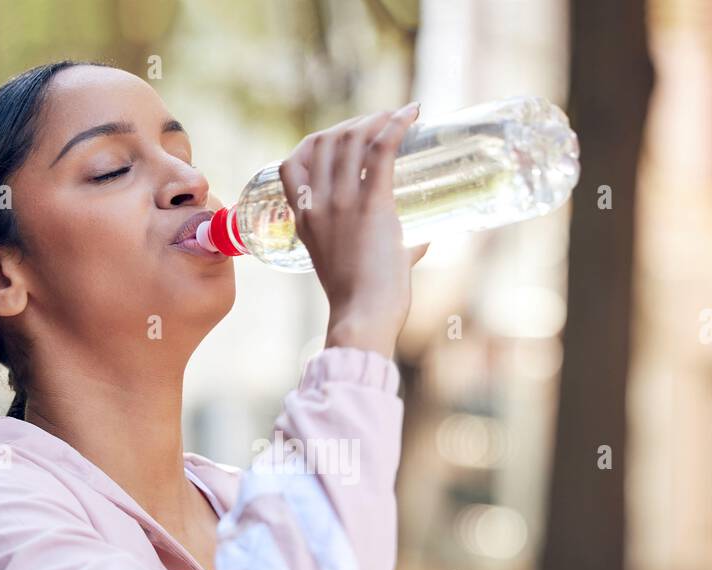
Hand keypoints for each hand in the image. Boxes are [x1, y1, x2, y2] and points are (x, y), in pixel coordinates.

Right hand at [278, 102, 430, 357]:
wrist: (364, 315)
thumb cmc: (363, 300)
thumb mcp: (355, 266)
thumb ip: (384, 247)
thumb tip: (420, 239)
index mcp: (304, 220)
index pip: (292, 163)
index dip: (315, 140)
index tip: (340, 136)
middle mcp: (318, 205)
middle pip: (326, 141)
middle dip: (352, 123)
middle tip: (379, 124)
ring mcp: (342, 203)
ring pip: (352, 140)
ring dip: (375, 120)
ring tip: (395, 116)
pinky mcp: (372, 205)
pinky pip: (381, 151)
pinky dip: (397, 125)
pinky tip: (412, 113)